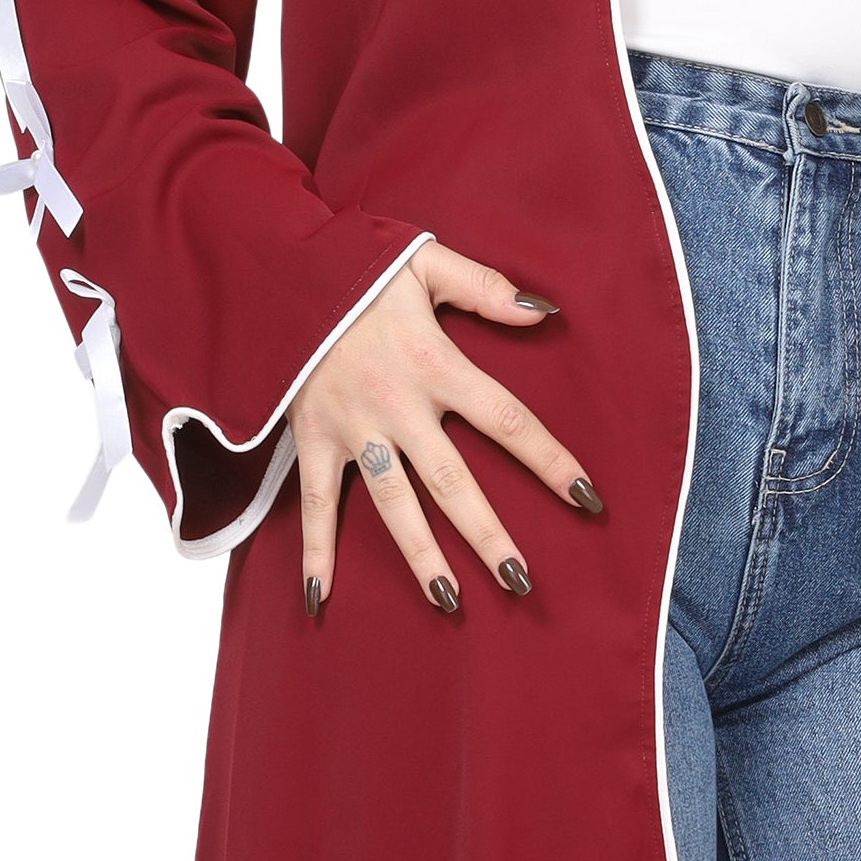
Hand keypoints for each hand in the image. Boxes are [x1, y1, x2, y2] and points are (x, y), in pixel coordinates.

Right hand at [290, 240, 600, 618]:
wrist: (273, 269)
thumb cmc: (353, 265)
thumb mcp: (424, 260)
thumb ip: (485, 287)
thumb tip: (545, 312)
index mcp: (434, 363)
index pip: (507, 420)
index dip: (549, 461)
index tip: (587, 499)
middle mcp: (398, 406)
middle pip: (453, 482)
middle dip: (488, 535)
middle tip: (520, 581)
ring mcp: (353, 429)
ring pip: (394, 504)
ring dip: (421, 555)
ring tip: (450, 600)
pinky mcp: (312, 440)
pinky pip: (316, 503)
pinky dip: (314, 551)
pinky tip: (320, 598)